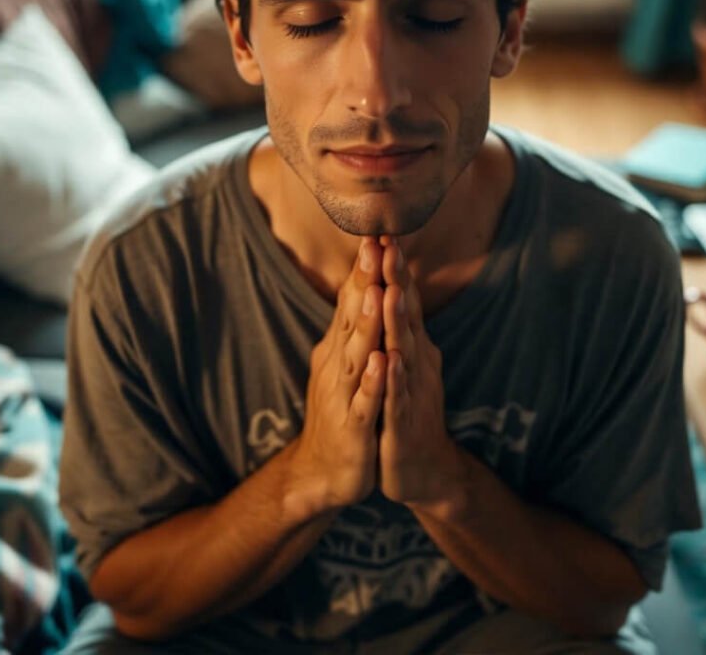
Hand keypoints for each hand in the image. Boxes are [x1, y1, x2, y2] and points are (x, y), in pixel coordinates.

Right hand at [288, 237, 386, 515]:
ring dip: (364, 324)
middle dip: (363, 282)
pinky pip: (364, 402)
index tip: (377, 232)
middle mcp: (337, 365)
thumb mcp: (346, 364)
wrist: (323, 472)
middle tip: (374, 245)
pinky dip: (372, 381)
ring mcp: (344, 395)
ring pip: (355, 355)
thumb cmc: (342, 411)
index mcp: (340, 349)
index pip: (351, 301)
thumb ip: (353, 326)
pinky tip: (382, 362)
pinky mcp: (355, 428)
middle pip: (350, 317)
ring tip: (375, 292)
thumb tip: (363, 284)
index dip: (364, 269)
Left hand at [377, 237, 459, 508]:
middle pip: (406, 315)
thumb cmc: (408, 412)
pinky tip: (388, 359)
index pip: (402, 299)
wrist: (422, 470)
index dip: (394, 268)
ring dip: (398, 322)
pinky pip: (397, 397)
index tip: (382, 233)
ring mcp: (411, 391)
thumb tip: (396, 287)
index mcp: (411, 347)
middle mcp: (415, 361)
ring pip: (403, 351)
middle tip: (389, 246)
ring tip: (390, 292)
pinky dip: (393, 377)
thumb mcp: (403, 364)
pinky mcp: (402, 422)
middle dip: (397, 281)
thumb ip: (400, 327)